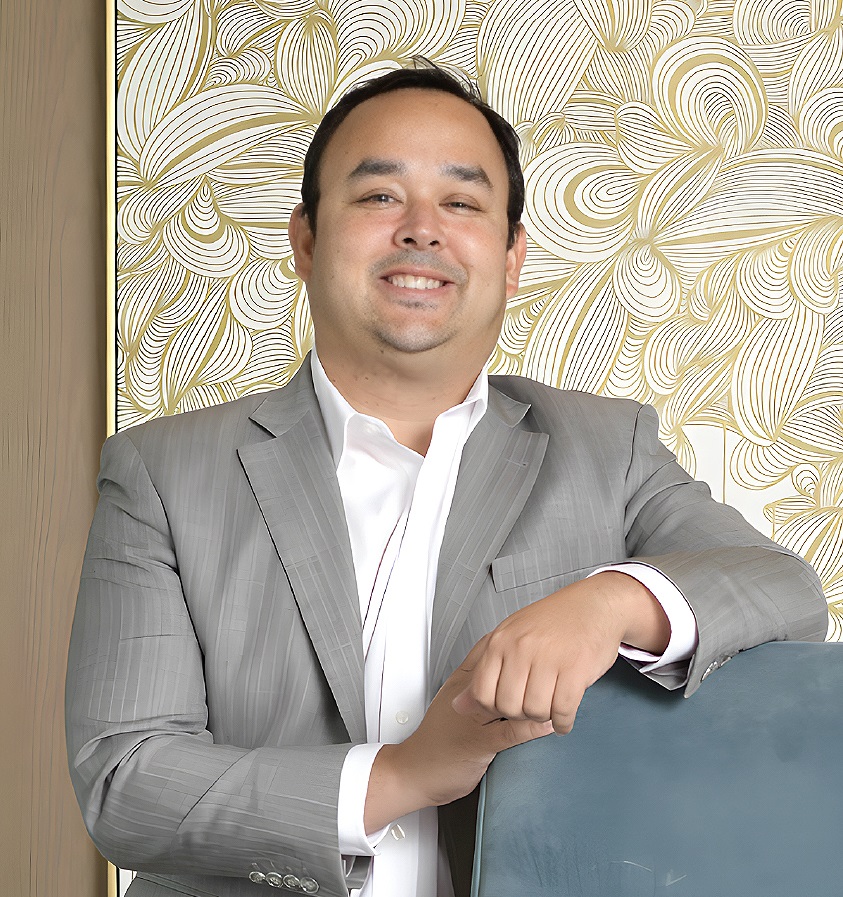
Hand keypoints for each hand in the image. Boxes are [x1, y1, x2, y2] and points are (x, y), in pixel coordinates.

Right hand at [364, 638, 552, 832]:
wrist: (414, 770)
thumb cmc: (438, 738)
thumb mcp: (455, 701)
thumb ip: (478, 684)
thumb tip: (505, 668)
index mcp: (462, 681)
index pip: (490, 650)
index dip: (516, 643)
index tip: (538, 636)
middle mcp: (468, 694)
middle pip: (503, 669)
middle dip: (532, 665)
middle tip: (558, 661)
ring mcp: (473, 718)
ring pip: (510, 697)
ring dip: (537, 696)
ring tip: (562, 692)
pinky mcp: (478, 743)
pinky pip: (511, 731)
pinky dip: (534, 726)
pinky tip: (552, 723)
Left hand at [451, 571, 669, 734]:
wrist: (594, 605)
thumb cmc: (554, 621)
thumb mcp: (511, 636)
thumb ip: (485, 670)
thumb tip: (459, 705)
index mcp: (501, 640)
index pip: (481, 692)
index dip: (492, 706)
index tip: (506, 704)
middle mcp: (521, 648)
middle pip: (508, 706)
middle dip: (519, 714)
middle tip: (531, 706)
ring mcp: (548, 659)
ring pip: (535, 711)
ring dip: (543, 717)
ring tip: (549, 706)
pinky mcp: (575, 670)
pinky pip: (563, 711)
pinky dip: (563, 722)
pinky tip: (564, 717)